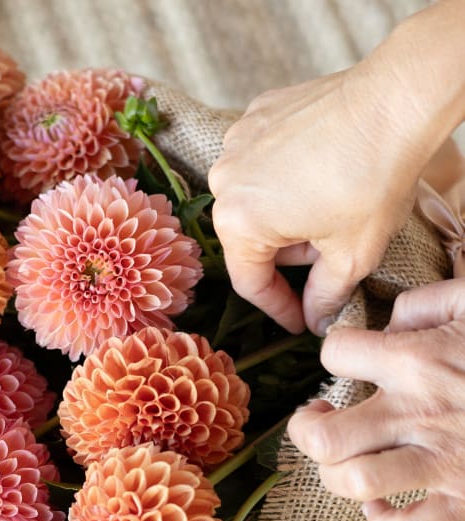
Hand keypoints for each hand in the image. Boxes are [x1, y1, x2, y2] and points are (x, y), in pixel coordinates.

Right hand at [208, 66, 420, 334]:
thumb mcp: (352, 256)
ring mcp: (236, 144)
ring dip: (285, 213)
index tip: (299, 320)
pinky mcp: (255, 116)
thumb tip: (314, 319)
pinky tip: (321, 171)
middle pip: (251, 240)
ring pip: (256, 200)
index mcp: (237, 224)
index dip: (279, 307)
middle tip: (330, 252)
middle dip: (289, 254)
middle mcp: (224, 183)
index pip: (251, 283)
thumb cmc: (373, 178)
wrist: (398, 99)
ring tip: (329, 205)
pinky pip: (262, 162)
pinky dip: (285, 174)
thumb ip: (324, 298)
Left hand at [287, 278, 464, 520]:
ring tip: (344, 460)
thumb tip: (391, 320)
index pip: (335, 353)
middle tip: (318, 421)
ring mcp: (441, 461)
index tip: (348, 360)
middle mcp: (420, 412)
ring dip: (334, 476)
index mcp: (421, 359)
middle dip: (306, 431)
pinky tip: (380, 502)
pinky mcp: (464, 501)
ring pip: (351, 483)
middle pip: (323, 437)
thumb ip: (431, 301)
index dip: (334, 352)